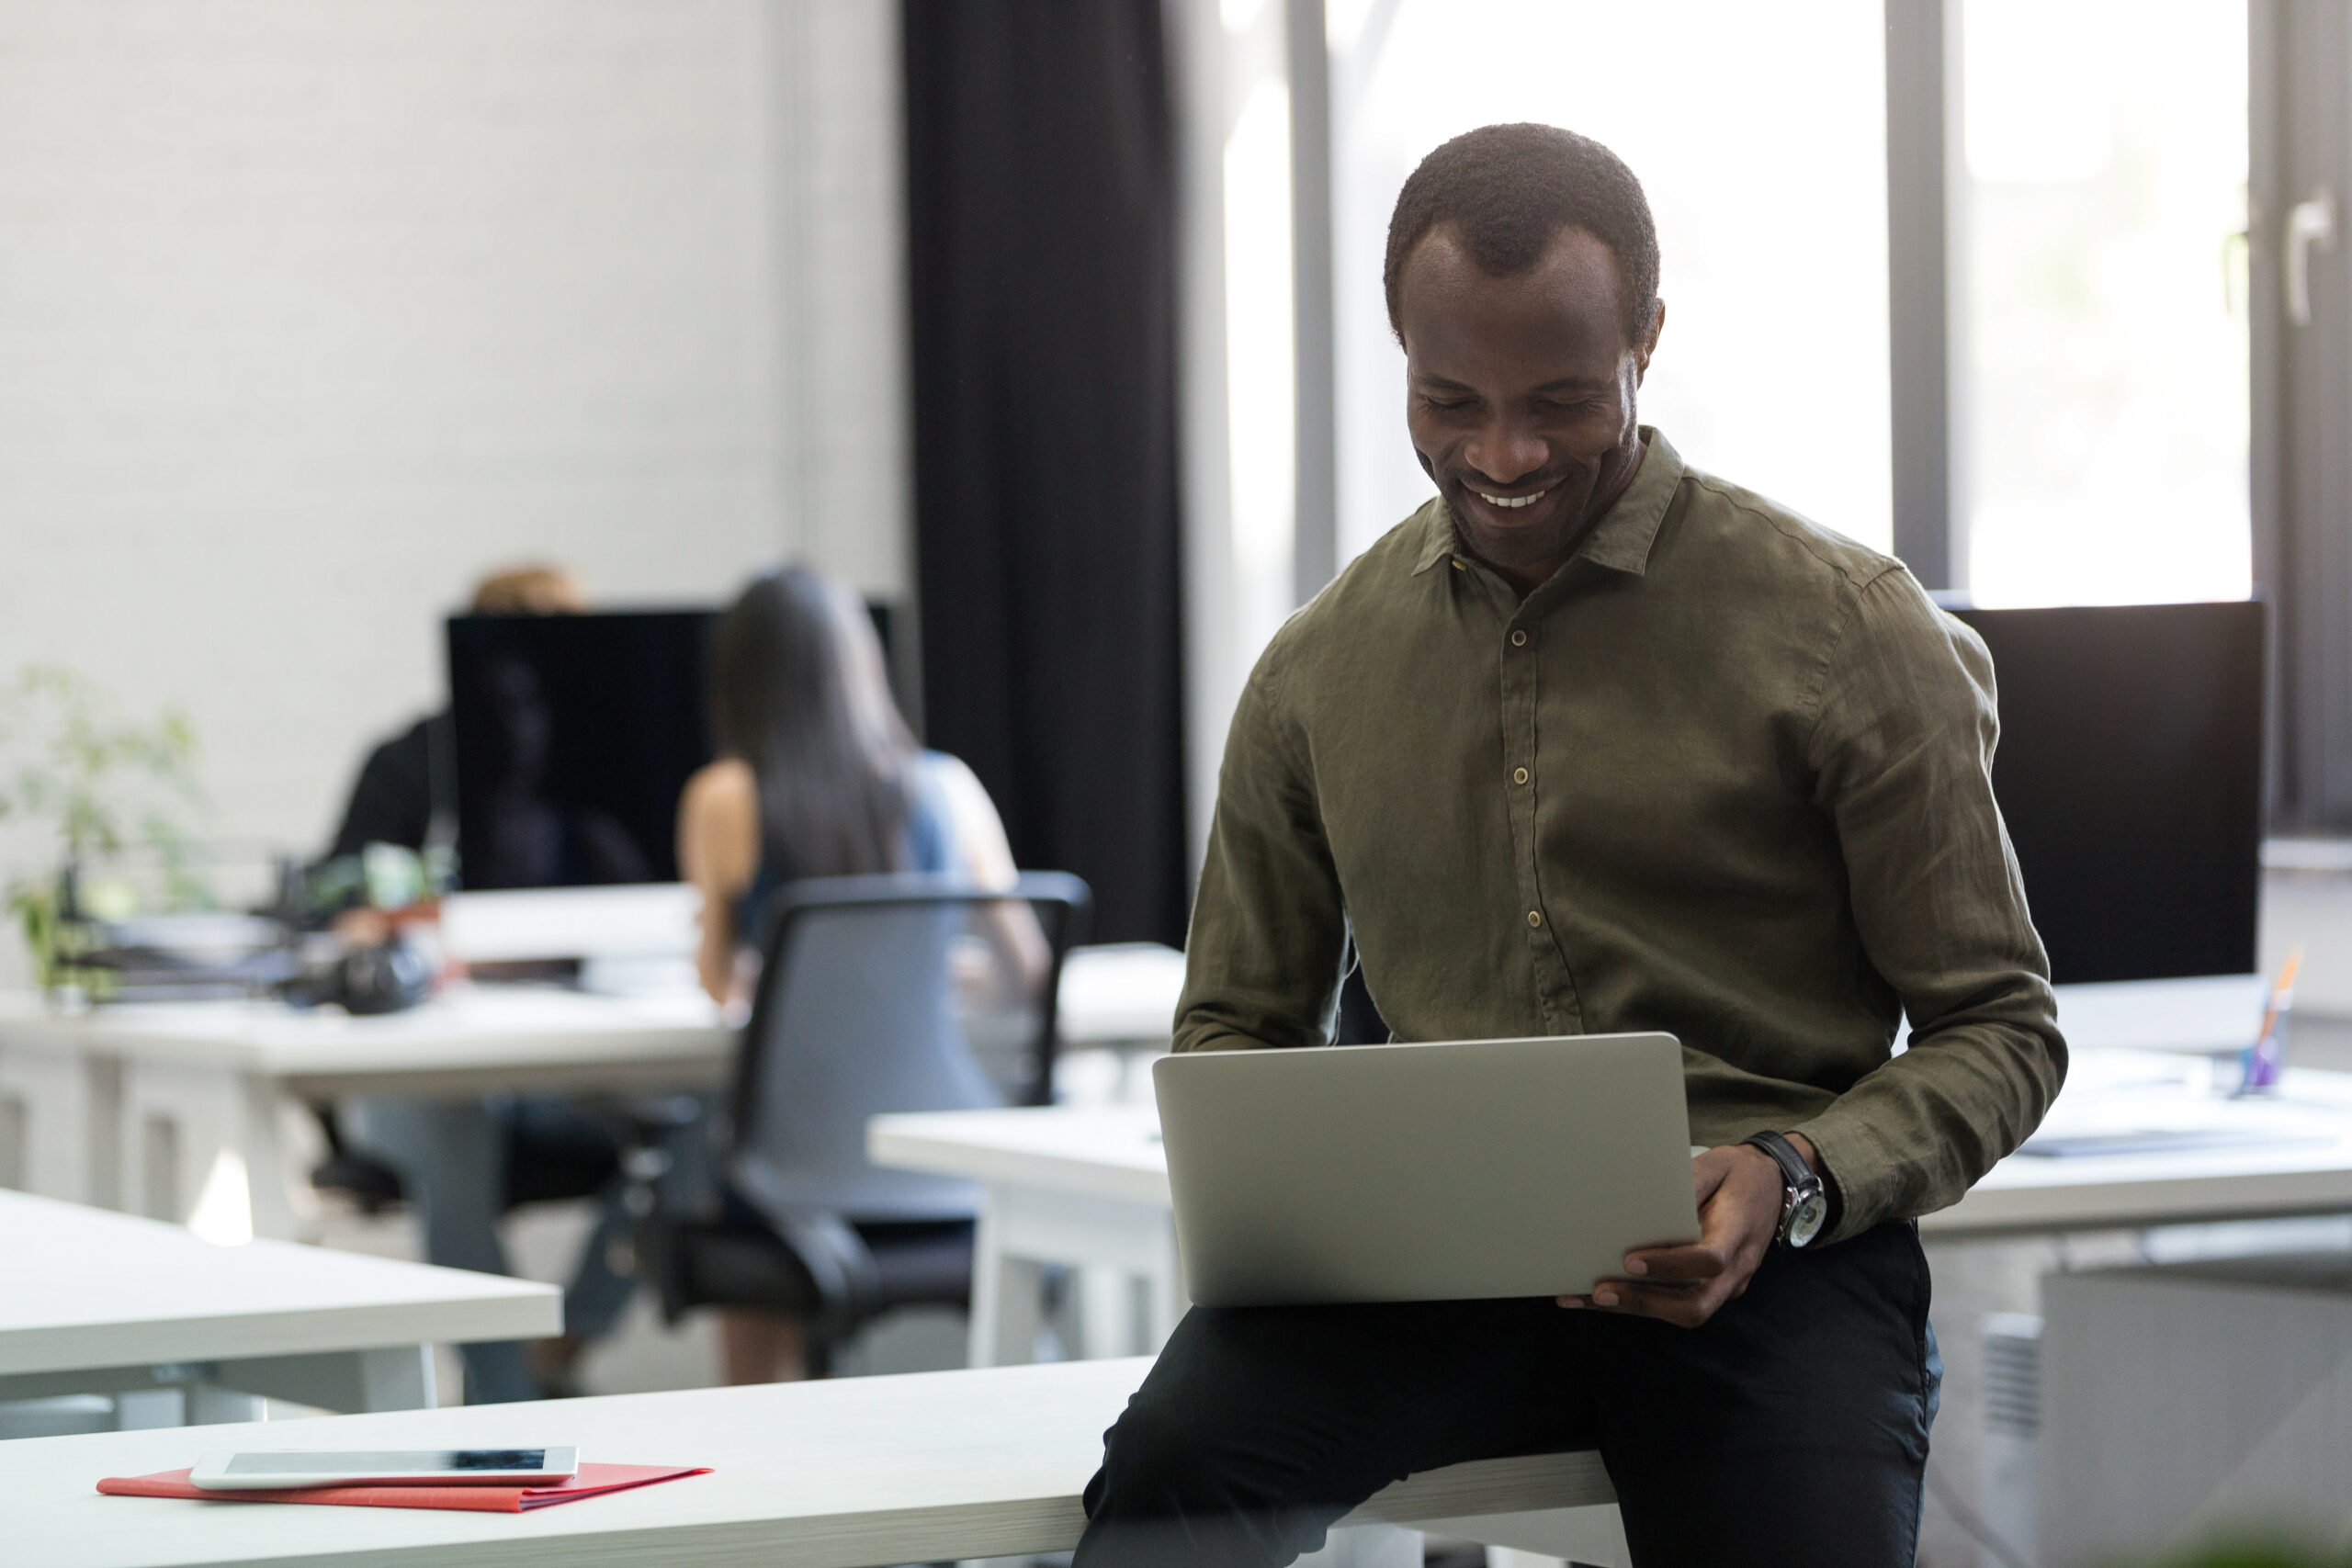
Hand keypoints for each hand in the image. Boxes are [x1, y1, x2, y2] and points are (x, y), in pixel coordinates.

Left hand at [1555, 1133, 1818, 1328]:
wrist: (1773, 1186)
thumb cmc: (1737, 1173)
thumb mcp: (1715, 1164)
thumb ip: (1686, 1183)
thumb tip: (1642, 1200)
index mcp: (1739, 1231)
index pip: (1709, 1260)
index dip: (1670, 1265)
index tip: (1629, 1260)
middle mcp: (1738, 1267)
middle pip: (1696, 1304)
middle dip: (1646, 1302)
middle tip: (1600, 1292)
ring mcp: (1729, 1284)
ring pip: (1686, 1312)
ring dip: (1636, 1308)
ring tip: (1586, 1298)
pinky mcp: (1715, 1288)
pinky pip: (1681, 1304)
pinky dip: (1644, 1303)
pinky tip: (1604, 1298)